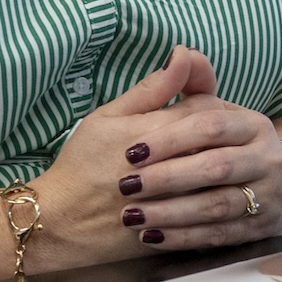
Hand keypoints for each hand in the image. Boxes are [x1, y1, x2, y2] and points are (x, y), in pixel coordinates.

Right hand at [23, 46, 210, 271]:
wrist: (60, 224)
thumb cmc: (81, 165)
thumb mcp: (108, 117)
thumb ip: (152, 87)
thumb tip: (184, 52)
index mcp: (158, 132)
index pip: (209, 106)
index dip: (204, 102)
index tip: (188, 108)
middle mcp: (177, 165)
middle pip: (221, 139)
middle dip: (210, 134)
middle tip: (188, 139)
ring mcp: (181, 201)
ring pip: (219, 175)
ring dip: (209, 167)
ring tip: (188, 165)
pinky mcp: (180, 229)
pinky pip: (210, 210)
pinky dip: (203, 197)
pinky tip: (188, 193)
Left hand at [113, 51, 281, 252]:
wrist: (274, 191)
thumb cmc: (224, 148)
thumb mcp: (210, 114)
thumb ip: (188, 87)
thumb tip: (181, 52)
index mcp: (253, 125)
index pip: (210, 126)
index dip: (169, 139)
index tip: (129, 152)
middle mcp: (267, 158)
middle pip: (215, 167)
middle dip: (166, 178)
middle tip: (125, 186)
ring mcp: (268, 196)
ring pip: (216, 206)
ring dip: (170, 213)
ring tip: (131, 216)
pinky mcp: (260, 230)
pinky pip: (219, 236)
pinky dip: (183, 238)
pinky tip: (151, 238)